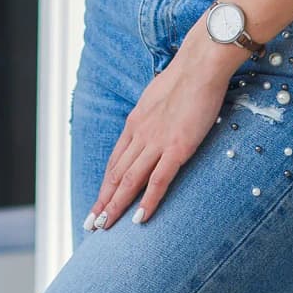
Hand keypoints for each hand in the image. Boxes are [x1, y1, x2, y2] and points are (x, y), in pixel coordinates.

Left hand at [84, 45, 233, 229]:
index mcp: (135, 123)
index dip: (105, 184)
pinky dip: (148, 202)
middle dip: (103, 201)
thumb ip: (151, 114)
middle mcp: (140, 134)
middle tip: (92, 224)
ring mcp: (157, 142)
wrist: (200, 65)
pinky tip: (140, 219)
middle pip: (116, 174)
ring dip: (116, 206)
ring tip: (106, 226)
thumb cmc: (185, 76)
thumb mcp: (157, 97)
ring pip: (130, 181)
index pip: (115, 160)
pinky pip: (159, 181)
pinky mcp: (177, 148)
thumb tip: (150, 121)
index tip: (99, 201)